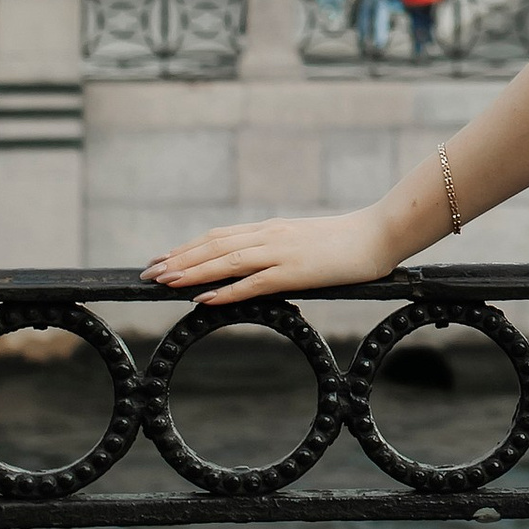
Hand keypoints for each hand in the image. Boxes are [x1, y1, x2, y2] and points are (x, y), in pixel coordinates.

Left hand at [143, 206, 399, 305]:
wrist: (380, 233)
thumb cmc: (349, 242)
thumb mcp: (307, 242)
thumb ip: (282, 250)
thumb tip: (262, 268)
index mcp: (271, 229)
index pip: (218, 237)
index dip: (187, 248)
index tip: (162, 258)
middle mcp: (269, 236)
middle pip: (212, 246)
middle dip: (177, 259)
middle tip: (148, 273)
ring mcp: (280, 252)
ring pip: (224, 260)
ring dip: (191, 272)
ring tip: (163, 282)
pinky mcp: (294, 271)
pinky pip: (252, 282)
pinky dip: (225, 291)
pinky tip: (203, 298)